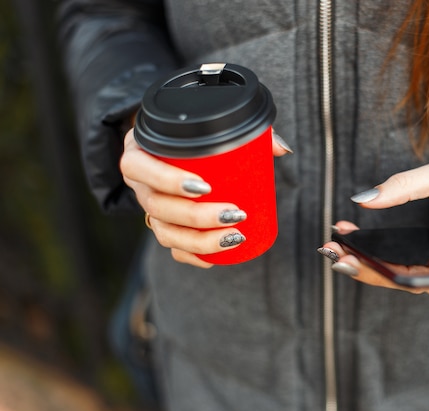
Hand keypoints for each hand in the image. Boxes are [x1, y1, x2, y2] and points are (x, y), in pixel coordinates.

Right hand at [120, 128, 291, 267]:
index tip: (205, 186)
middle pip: (157, 206)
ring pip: (164, 233)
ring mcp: (148, 208)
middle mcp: (139, 183)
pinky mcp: (162, 227)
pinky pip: (172, 248)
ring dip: (199, 241)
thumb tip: (282, 150)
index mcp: (140, 152)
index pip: (140, 167)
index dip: (168, 180)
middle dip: (197, 216)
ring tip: (234, 236)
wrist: (177, 150)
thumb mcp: (212, 126)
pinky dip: (194, 255)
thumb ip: (247, 131)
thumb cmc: (196, 138)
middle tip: (234, 213)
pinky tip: (215, 258)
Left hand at [320, 158, 428, 297]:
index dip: (385, 273)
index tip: (355, 261)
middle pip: (406, 281)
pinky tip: (350, 246)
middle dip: (366, 268)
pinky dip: (374, 260)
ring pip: (399, 279)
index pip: (424, 275)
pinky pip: (401, 271)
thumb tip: (365, 199)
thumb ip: (405, 184)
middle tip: (334, 252)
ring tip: (335, 247)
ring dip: (364, 264)